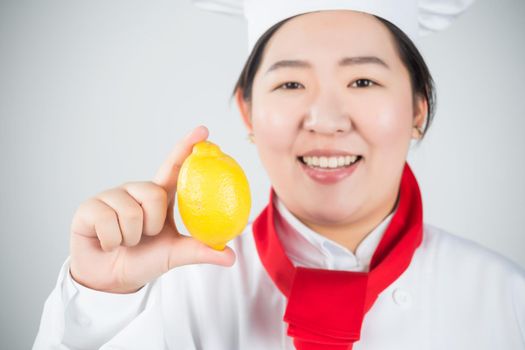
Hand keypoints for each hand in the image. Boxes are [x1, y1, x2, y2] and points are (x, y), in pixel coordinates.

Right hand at [69, 126, 235, 293]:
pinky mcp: (89, 207)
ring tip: (125, 241)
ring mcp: (111, 196)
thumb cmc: (144, 259)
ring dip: (130, 237)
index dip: (186, 147)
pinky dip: (111, 241)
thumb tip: (230, 257)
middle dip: (152, 224)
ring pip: (130, 213)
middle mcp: (135, 190)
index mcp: (157, 196)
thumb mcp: (174, 254)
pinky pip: (108, 222)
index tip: (204, 130)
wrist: (110, 278)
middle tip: (144, 237)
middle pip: (153, 194)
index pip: (174, 167)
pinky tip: (106, 242)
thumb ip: (200, 251)